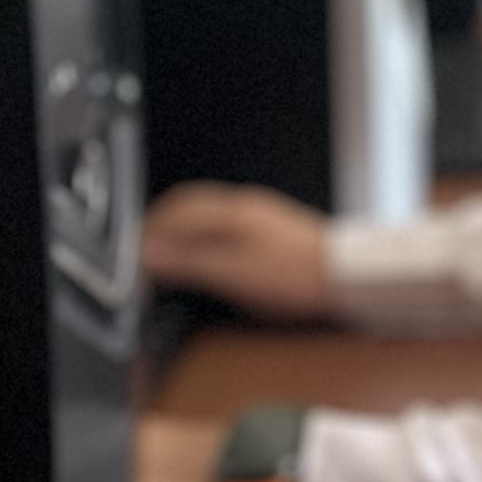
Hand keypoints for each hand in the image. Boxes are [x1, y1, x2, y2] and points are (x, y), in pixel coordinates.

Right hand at [140, 180, 340, 315]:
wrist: (348, 276)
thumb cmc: (296, 275)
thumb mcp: (233, 273)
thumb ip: (190, 261)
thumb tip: (149, 252)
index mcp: (231, 212)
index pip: (177, 211)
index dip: (150, 230)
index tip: (133, 251)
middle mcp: (244, 206)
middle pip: (190, 205)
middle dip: (163, 224)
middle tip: (144, 248)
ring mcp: (260, 216)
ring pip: (209, 212)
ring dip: (184, 228)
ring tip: (171, 252)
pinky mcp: (273, 230)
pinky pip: (226, 223)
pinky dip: (205, 235)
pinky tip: (209, 253)